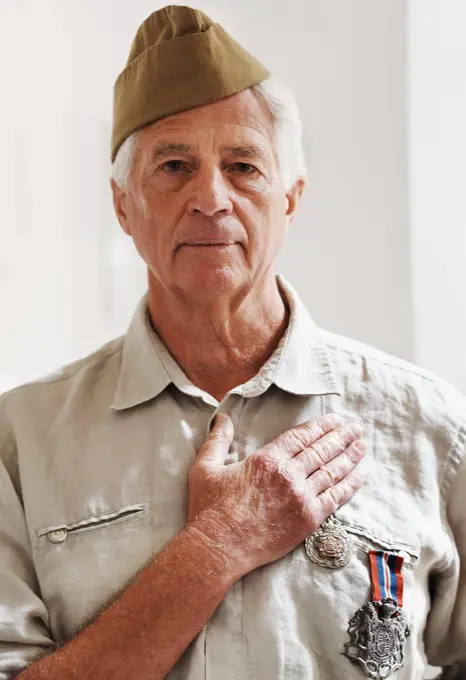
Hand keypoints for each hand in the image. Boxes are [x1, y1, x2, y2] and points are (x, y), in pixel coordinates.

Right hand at [186, 413, 365, 574]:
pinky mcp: (308, 519)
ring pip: (332, 471)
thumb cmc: (209, 509)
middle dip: (341, 436)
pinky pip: (336, 498)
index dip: (320, 426)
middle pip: (321, 450)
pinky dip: (351, 485)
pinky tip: (361, 475)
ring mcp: (301, 497)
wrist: (218, 547)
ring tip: (362, 446)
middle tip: (355, 428)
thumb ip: (217, 440)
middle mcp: (288, 474)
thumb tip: (222, 418)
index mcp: (266, 459)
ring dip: (350, 456)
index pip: (301, 436)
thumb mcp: (205, 467)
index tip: (334, 420)